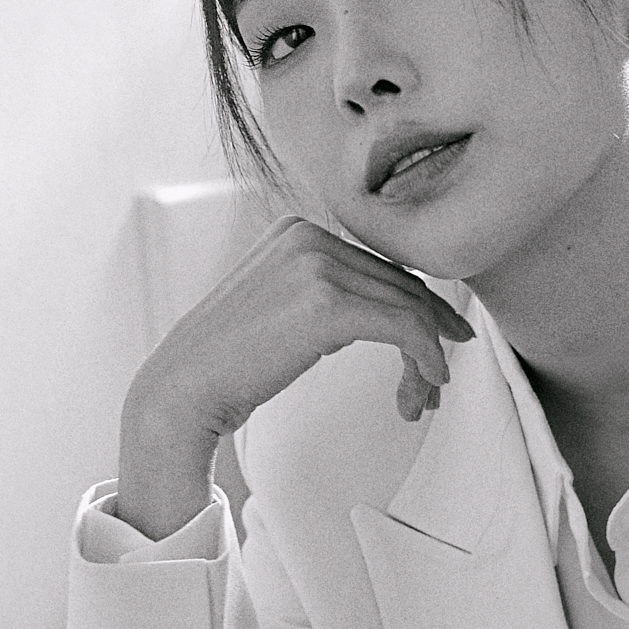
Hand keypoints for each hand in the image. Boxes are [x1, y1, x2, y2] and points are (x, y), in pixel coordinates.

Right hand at [115, 217, 475, 538]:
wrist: (185, 387)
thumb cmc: (230, 362)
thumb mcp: (282, 306)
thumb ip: (328, 292)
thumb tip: (389, 309)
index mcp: (298, 229)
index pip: (382, 266)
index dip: (421, 308)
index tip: (443, 341)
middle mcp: (309, 236)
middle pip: (401, 285)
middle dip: (431, 335)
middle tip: (437, 382)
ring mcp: (316, 265)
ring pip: (409, 309)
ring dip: (426, 360)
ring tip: (422, 399)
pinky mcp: (326, 304)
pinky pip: (404, 328)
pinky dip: (425, 358)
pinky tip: (426, 386)